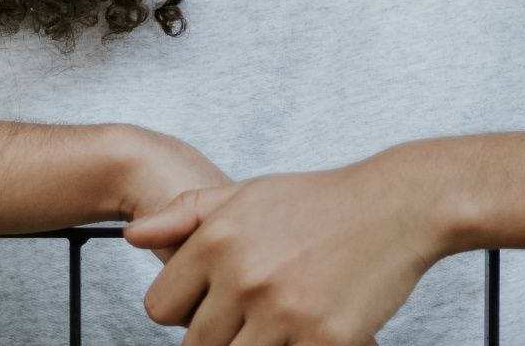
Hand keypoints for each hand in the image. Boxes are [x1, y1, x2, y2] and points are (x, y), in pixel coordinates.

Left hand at [122, 147, 447, 344]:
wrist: (393, 206)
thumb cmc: (315, 202)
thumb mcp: (245, 194)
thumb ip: (184, 216)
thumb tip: (131, 236)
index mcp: (217, 239)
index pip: (160, 307)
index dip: (183, 308)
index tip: (213, 299)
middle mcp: (244, 277)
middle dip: (218, 336)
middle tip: (253, 311)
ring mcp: (283, 314)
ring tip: (276, 320)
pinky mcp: (322, 341)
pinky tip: (308, 327)